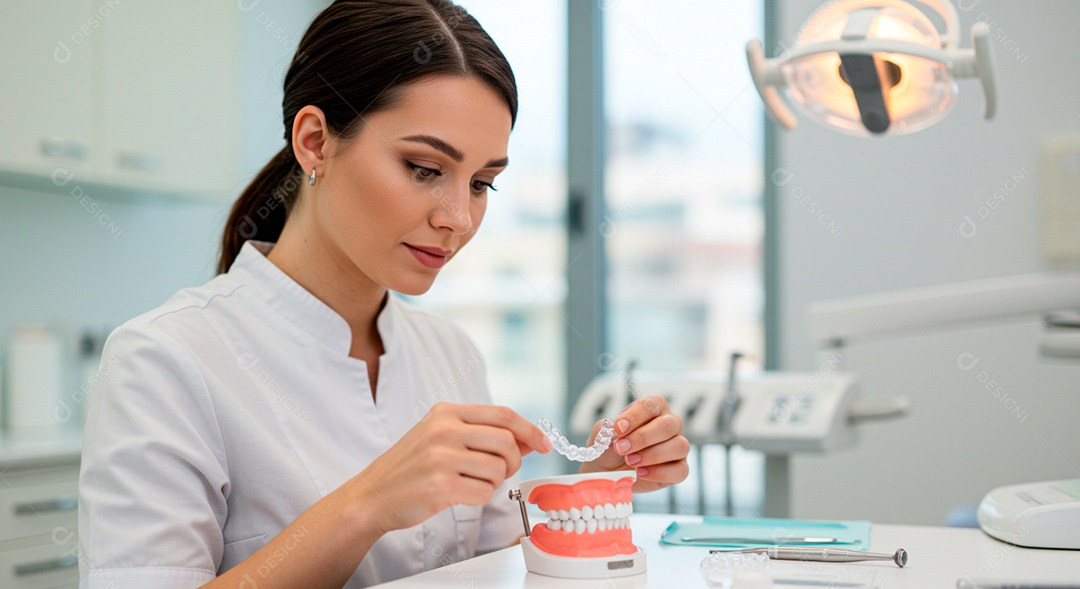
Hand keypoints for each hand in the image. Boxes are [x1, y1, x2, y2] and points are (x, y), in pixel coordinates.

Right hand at [346, 403, 550, 533]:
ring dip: (493, 482)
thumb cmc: (412, 467)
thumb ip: (482, 433)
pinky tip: (460, 494)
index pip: (503, 415)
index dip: (530, 430)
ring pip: (498, 469)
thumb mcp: (442, 436)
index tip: (544, 443)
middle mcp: (444, 430)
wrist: (372, 495)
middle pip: (507, 442)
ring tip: (471, 482)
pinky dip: (480, 498)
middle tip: (500, 471)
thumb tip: (529, 439)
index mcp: (446, 412)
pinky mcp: (440, 486)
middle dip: (513, 461)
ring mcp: (441, 458)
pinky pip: (484, 493)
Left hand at [578, 395, 689, 492]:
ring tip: (631, 461)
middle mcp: (671, 424)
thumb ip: (610, 429)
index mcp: (653, 408)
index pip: (650, 405)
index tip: (618, 428)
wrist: (608, 472)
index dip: (634, 417)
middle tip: (622, 448)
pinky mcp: (680, 469)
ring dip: (652, 455)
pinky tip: (640, 473)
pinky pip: (681, 470)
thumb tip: (621, 432)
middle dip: (642, 438)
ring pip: (679, 446)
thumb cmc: (610, 448)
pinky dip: (659, 473)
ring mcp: (678, 446)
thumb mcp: (604, 434)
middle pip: (668, 425)